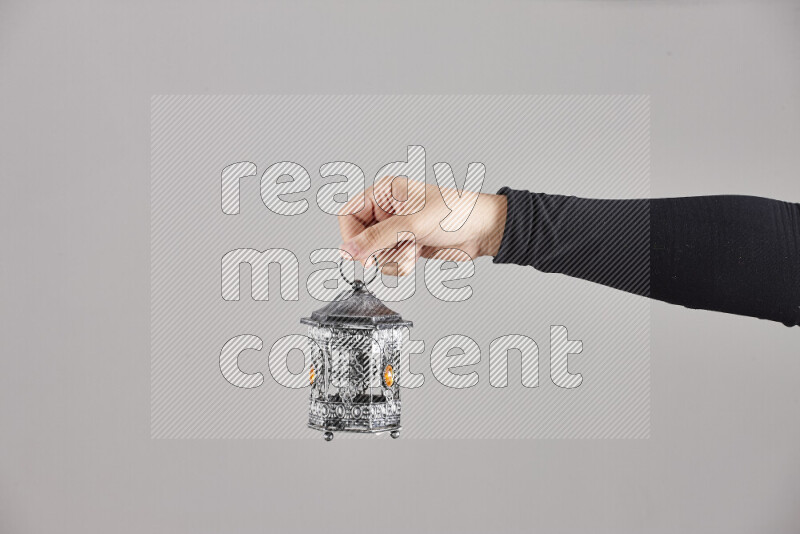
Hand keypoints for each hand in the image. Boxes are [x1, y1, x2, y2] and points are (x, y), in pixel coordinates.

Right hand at [338, 177, 506, 275]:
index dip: (352, 237)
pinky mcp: (406, 245)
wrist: (483, 231)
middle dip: (378, 250)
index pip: (349, 215)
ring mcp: (396, 230)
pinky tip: (418, 254)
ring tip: (413, 249)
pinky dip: (402, 264)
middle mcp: (387, 210)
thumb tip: (347, 250)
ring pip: (375, 255)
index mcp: (384, 192)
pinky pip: (390, 262)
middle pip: (361, 239)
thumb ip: (377, 238)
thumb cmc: (456, 212)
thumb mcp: (412, 224)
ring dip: (393, 258)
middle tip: (396, 249)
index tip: (362, 254)